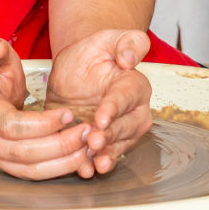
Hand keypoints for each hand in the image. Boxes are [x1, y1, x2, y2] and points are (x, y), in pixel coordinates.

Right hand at [0, 38, 93, 179]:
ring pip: (27, 169)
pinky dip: (55, 169)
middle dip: (59, 146)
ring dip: (61, 163)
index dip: (43, 124)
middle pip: (22, 152)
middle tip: (86, 133)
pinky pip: (29, 174)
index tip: (68, 114)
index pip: (11, 125)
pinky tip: (76, 159)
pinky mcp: (0, 165)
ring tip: (87, 149)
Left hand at [47, 29, 151, 175]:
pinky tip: (84, 170)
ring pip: (117, 147)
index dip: (114, 108)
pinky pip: (102, 157)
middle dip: (110, 136)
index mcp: (135, 85)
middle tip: (93, 142)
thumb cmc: (92, 54)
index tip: (101, 118)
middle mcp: (132, 112)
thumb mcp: (105, 39)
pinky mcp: (102, 144)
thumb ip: (126, 42)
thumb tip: (130, 58)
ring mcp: (118, 131)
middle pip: (125, 127)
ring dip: (105, 156)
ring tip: (91, 164)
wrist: (74, 73)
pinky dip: (92, 165)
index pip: (127, 97)